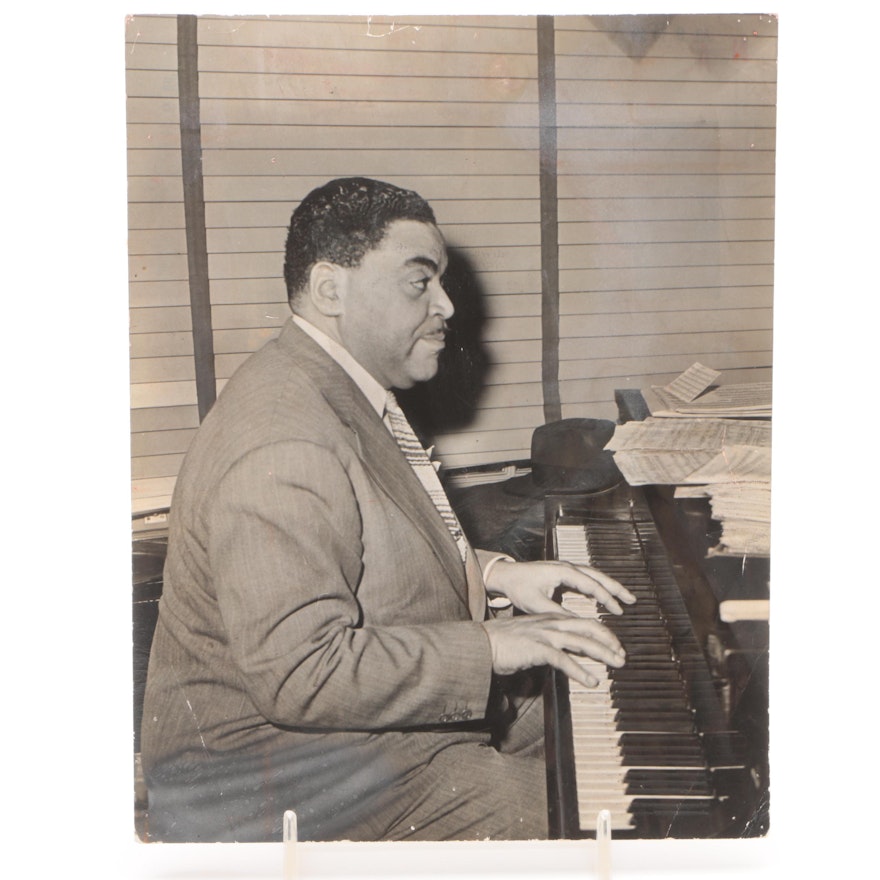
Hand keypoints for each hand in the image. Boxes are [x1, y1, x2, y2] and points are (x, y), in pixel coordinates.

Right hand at [480, 613, 624, 687]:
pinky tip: (591, 681)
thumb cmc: (502, 644)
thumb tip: (563, 657)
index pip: (583, 622)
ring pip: (582, 642)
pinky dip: (580, 671)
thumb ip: (548, 645)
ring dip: (602, 653)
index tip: (615, 645)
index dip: (603, 633)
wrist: (480, 643)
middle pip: (588, 628)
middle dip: (609, 641)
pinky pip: (564, 660)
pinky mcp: (537, 648)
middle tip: (622, 655)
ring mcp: (544, 635)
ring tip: (617, 664)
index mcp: (549, 619)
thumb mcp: (530, 640)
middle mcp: (550, 624)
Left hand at [484, 559, 635, 615]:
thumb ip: (559, 613)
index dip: (605, 598)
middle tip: (631, 600)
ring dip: (610, 585)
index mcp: (563, 572)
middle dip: (616, 587)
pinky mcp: (564, 572)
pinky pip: (587, 577)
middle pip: (598, 575)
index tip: (618, 610)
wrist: (506, 575)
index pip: (590, 584)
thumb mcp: (538, 604)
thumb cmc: (519, 588)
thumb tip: (579, 624)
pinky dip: (599, 585)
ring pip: (594, 575)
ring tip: (625, 597)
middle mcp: (567, 566)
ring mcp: (566, 567)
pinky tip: (605, 596)